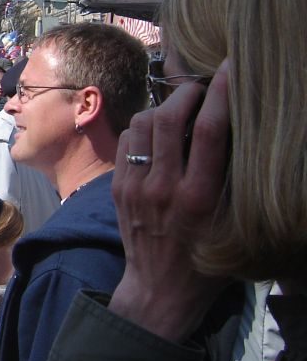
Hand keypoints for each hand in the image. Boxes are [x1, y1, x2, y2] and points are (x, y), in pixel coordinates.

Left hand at [109, 61, 232, 342]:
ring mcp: (137, 187)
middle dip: (188, 93)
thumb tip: (242, 133)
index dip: (221, 94)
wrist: (158, 290)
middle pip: (171, 119)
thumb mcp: (234, 225)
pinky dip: (142, 126)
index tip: (230, 70)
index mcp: (202, 198)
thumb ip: (236, 182)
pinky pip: (128, 140)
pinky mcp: (118, 188)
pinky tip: (157, 130)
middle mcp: (166, 188)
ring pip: (144, 124)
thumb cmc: (208, 260)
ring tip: (180, 106)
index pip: (211, 132)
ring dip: (163, 107)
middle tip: (202, 86)